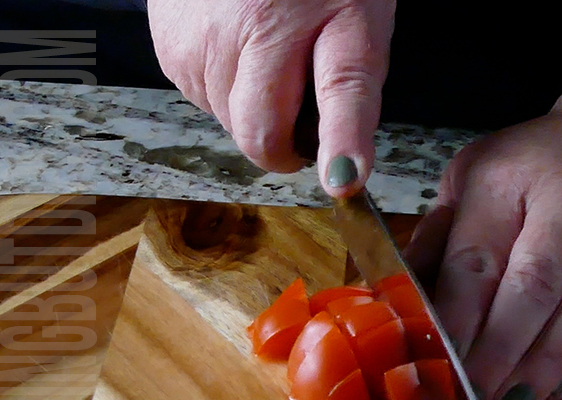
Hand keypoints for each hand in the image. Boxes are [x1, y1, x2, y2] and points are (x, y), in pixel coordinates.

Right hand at [148, 0, 394, 194]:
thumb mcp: (356, 20)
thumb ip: (351, 89)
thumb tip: (340, 168)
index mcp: (320, 23)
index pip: (341, 93)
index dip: (343, 144)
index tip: (343, 181)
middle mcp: (254, 30)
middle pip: (258, 134)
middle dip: (279, 141)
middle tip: (296, 107)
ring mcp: (202, 38)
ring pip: (224, 120)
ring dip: (247, 109)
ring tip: (264, 57)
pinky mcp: (169, 42)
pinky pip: (198, 96)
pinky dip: (219, 88)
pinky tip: (235, 48)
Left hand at [405, 89, 561, 399]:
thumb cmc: (537, 165)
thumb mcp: (475, 177)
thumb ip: (439, 235)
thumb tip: (397, 300)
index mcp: (512, 178)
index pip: (477, 261)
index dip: (456, 322)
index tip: (435, 365)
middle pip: (532, 291)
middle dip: (496, 355)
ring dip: (540, 369)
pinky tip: (551, 388)